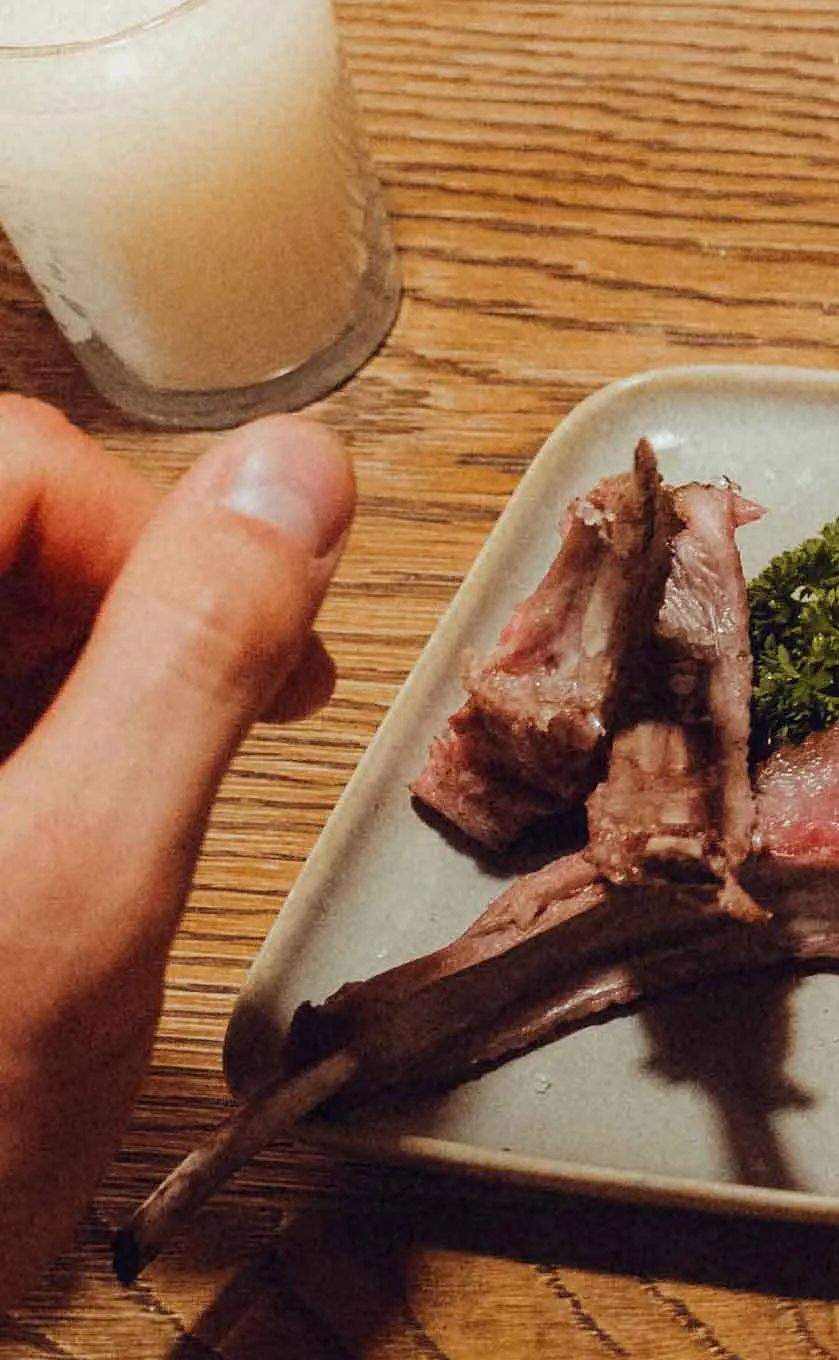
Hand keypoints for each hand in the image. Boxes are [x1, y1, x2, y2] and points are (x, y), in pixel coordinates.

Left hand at [0, 407, 356, 1310]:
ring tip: (127, 809)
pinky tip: (40, 854)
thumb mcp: (88, 884)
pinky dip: (4, 755)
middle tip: (236, 713)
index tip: (264, 637)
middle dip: (108, 601)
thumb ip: (192, 652)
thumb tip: (289, 475)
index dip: (149, 526)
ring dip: (59, 678)